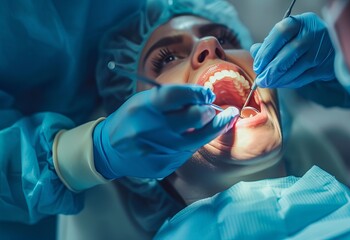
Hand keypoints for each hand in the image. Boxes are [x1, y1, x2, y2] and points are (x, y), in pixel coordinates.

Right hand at [93, 85, 238, 178]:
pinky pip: (187, 152)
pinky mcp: (162, 165)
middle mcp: (149, 129)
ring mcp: (157, 150)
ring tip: (224, 119)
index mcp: (143, 107)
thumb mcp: (144, 101)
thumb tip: (205, 98)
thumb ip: (172, 99)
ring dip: (214, 127)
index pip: (177, 95)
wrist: (109, 150)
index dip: (198, 93)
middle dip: (209, 111)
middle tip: (213, 108)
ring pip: (197, 139)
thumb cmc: (132, 118)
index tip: (208, 93)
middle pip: (194, 118)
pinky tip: (193, 136)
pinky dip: (194, 143)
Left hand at [252, 12, 335, 87]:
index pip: (280, 34)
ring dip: (278, 79)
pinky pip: (303, 78)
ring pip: (295, 69)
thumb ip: (271, 42)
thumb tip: (255, 51)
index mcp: (300, 22)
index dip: (266, 52)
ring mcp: (321, 50)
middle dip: (271, 70)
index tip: (258, 65)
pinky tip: (281, 84)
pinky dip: (289, 83)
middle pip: (288, 54)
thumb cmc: (303, 39)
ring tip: (268, 83)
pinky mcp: (325, 66)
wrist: (333, 45)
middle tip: (261, 80)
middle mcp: (312, 34)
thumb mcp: (288, 34)